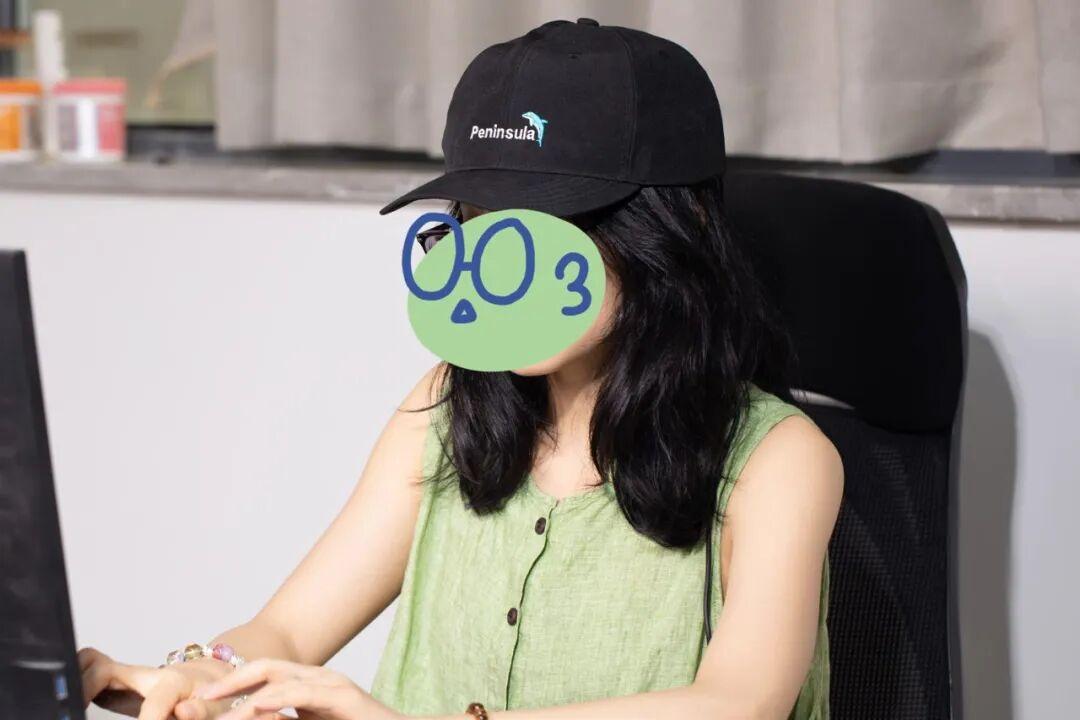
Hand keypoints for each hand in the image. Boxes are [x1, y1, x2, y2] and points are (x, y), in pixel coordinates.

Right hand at [78, 646, 236, 719]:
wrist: (215, 679)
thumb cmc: (218, 698)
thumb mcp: (221, 706)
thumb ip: (202, 711)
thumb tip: (183, 712)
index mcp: (173, 683)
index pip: (152, 704)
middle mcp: (146, 675)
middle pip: (103, 669)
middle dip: (84, 688)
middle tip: (74, 711)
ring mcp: (130, 677)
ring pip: (92, 666)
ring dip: (76, 682)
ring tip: (67, 707)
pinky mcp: (119, 683)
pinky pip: (93, 675)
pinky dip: (78, 684)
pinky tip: (72, 704)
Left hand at [197, 658, 400, 719]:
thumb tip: (255, 718)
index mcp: (309, 686)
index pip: (264, 675)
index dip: (233, 683)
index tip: (204, 702)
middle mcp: (318, 678)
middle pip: (265, 667)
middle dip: (230, 681)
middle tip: (201, 700)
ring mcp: (332, 684)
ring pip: (277, 677)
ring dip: (243, 694)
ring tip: (219, 713)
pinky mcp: (342, 696)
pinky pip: (299, 694)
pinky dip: (272, 700)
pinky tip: (254, 710)